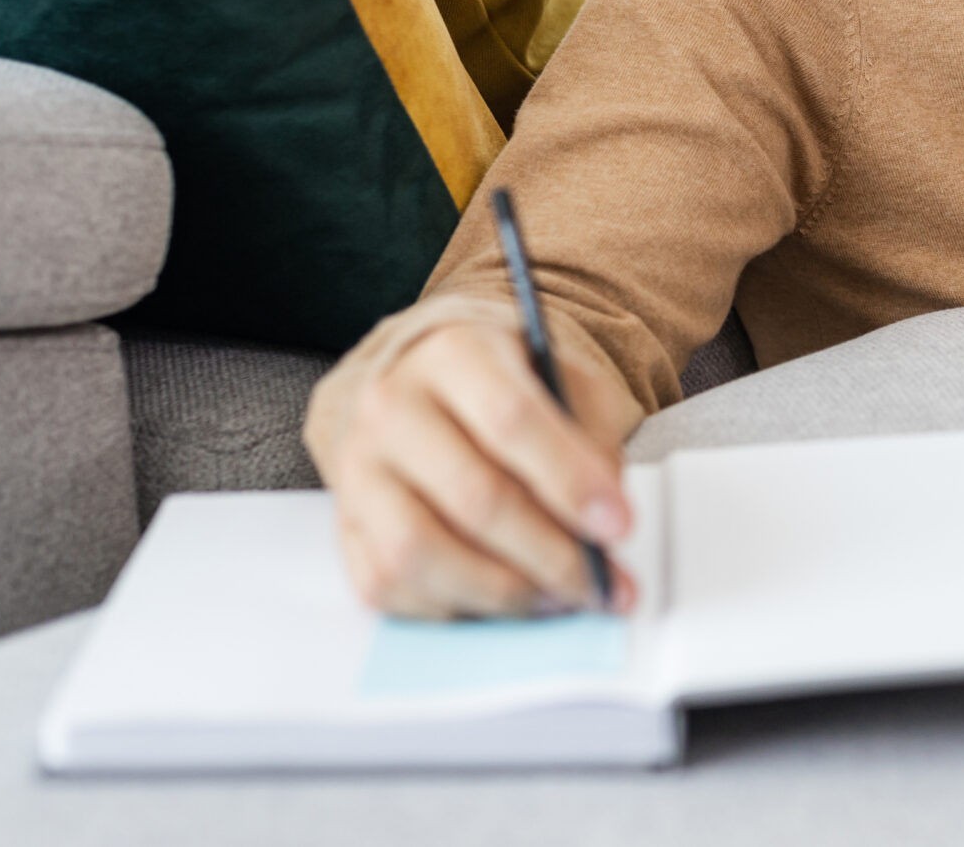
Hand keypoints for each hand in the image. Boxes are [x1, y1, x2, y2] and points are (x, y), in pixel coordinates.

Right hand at [312, 318, 635, 618]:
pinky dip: (453, 608)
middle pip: (473, 497)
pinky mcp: (344, 526)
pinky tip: (502, 601)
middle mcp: (391, 406)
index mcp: (454, 354)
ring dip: (501, 592)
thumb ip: (593, 438)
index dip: (570, 481)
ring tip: (556, 597)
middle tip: (601, 583)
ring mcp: (358, 470)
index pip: (511, 420)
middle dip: (550, 554)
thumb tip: (606, 516)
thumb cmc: (508, 390)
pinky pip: (390, 588)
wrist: (428, 389)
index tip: (619, 525)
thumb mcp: (566, 383)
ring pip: (420, 554)